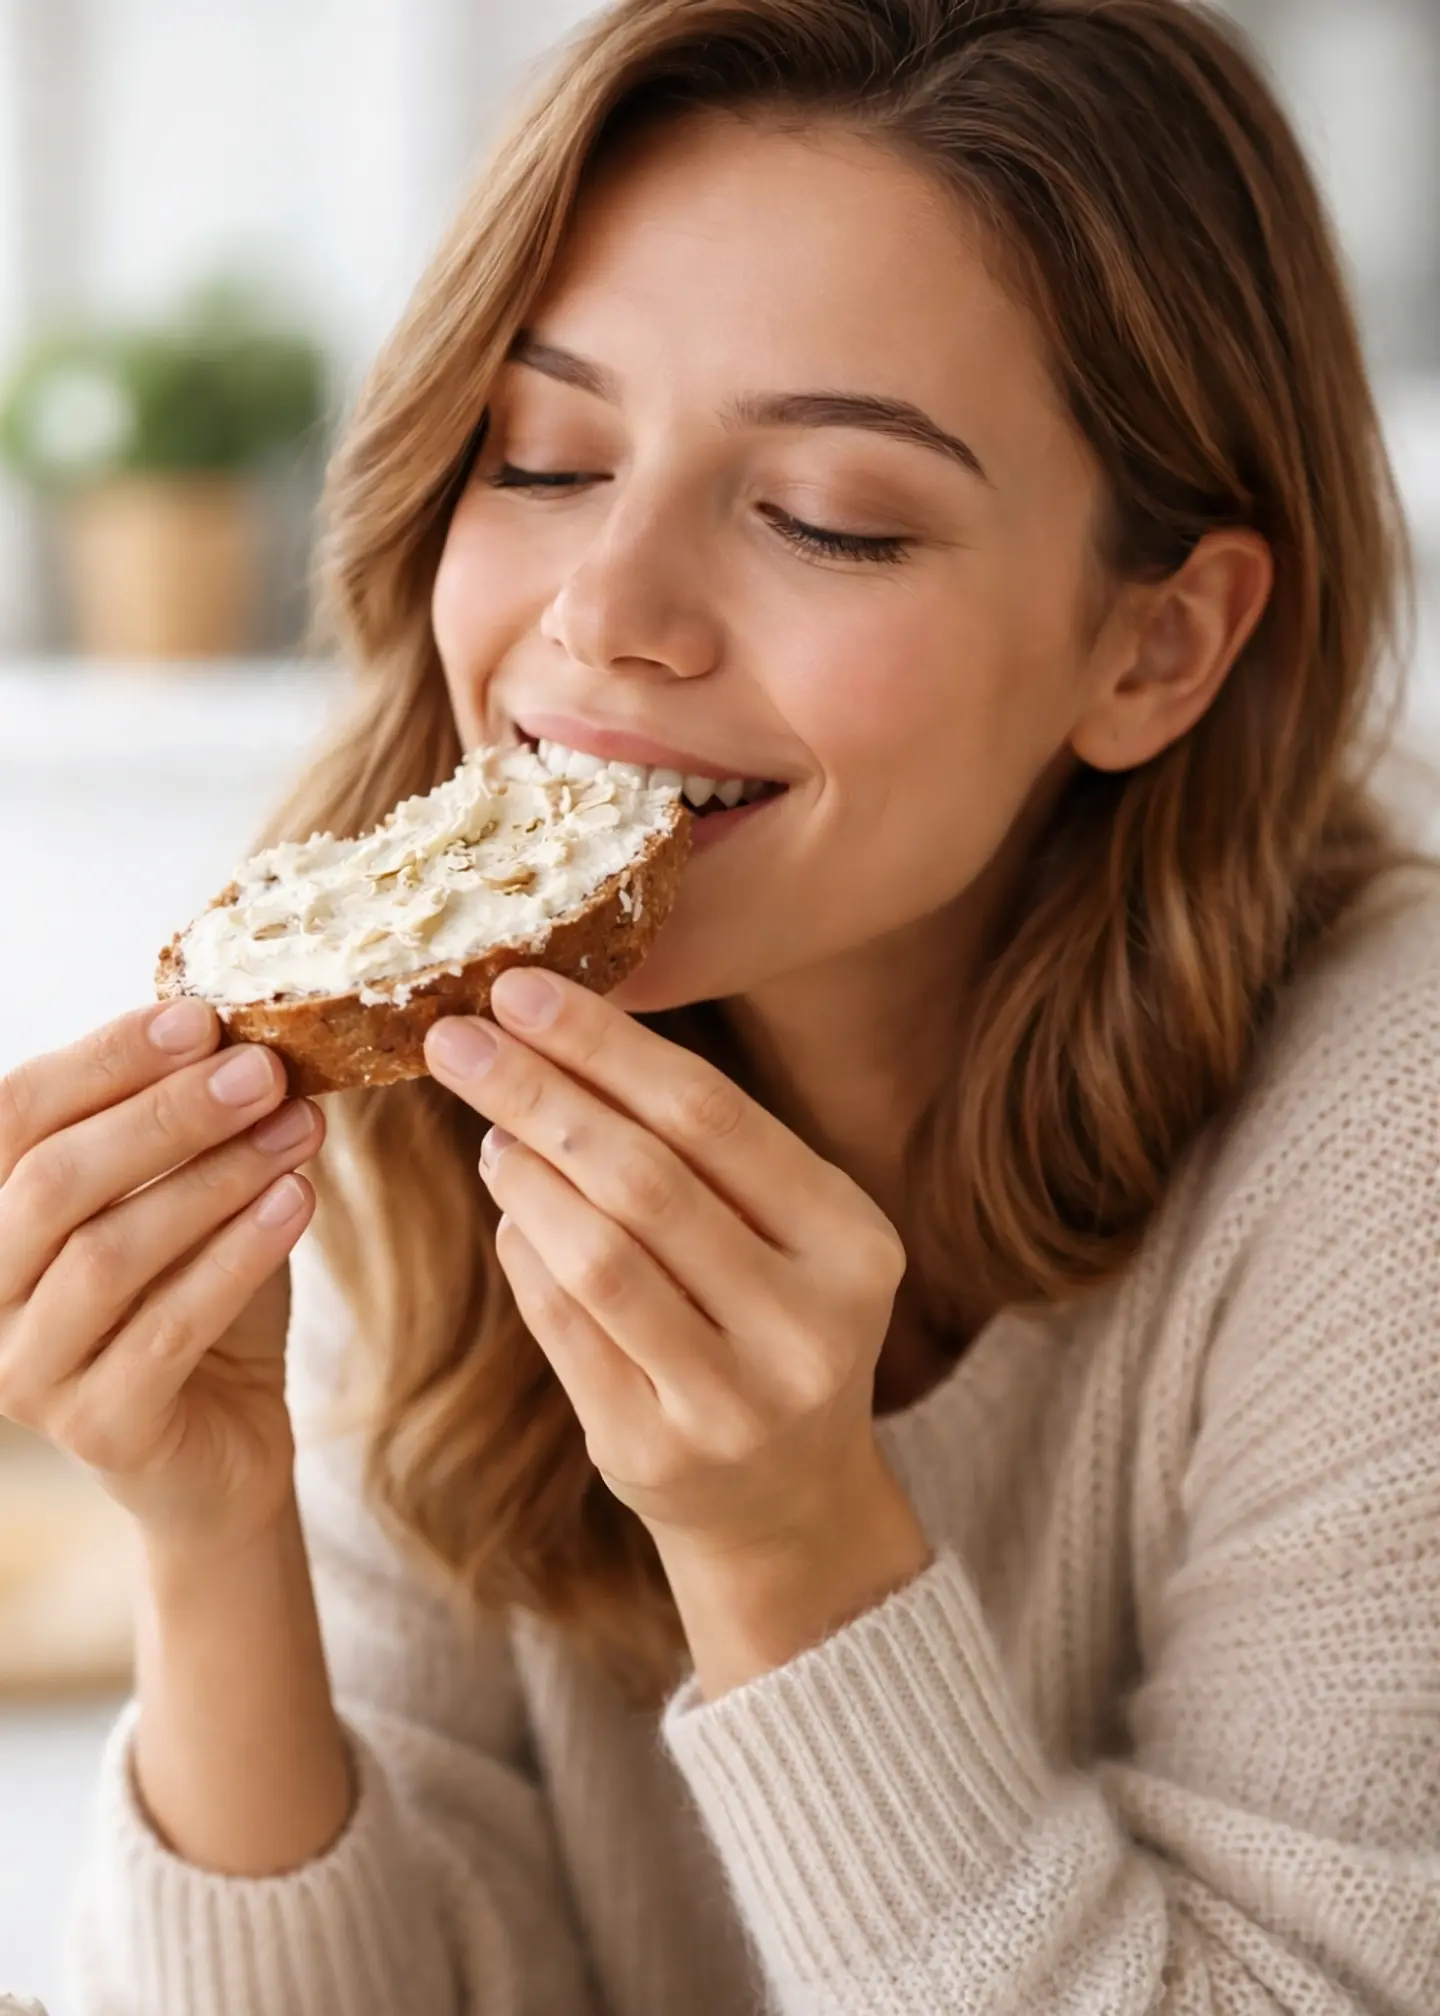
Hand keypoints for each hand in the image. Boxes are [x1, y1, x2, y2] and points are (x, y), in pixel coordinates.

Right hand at [0, 1001, 324, 1550]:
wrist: (230, 1440)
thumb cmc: (199, 1295)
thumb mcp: (188, 1193)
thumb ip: (187, 1124)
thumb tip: (242, 1026)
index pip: (16, 1114)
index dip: (104, 1059)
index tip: (201, 1019)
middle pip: (53, 1180)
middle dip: (165, 1114)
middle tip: (262, 1069)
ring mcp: (27, 1371)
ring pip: (108, 1253)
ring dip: (213, 1179)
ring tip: (298, 1127)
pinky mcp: (99, 1429)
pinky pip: (168, 1328)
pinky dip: (237, 1256)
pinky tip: (298, 1201)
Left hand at [423, 968, 912, 1570]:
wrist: (786, 1500)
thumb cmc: (768, 1324)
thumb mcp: (783, 1234)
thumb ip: (701, 1151)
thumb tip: (551, 1039)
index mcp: (852, 1243)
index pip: (711, 1116)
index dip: (605, 1045)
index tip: (519, 989)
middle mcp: (808, 1324)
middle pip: (645, 1178)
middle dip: (539, 1094)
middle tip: (456, 1038)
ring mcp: (735, 1400)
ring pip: (598, 1255)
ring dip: (524, 1176)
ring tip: (489, 1129)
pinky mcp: (658, 1452)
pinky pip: (565, 1329)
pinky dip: (524, 1256)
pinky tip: (509, 1212)